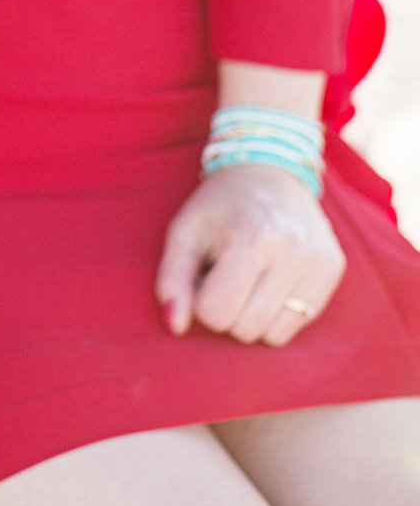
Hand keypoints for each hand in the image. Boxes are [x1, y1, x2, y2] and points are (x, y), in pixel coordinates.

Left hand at [155, 163, 345, 345]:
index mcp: (252, 237)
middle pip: (246, 329)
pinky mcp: (333, 269)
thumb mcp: (185, 231)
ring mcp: (319, 261)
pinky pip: (300, 324)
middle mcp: (293, 250)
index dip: (201, 301)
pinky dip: (279, 312)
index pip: (216, 312)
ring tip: (249, 278)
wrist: (270, 170)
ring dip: (253, 316)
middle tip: (226, 275)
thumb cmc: (220, 205)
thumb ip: (172, 279)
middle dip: (227, 311)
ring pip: (274, 336)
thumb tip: (174, 326)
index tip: (204, 276)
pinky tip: (271, 280)